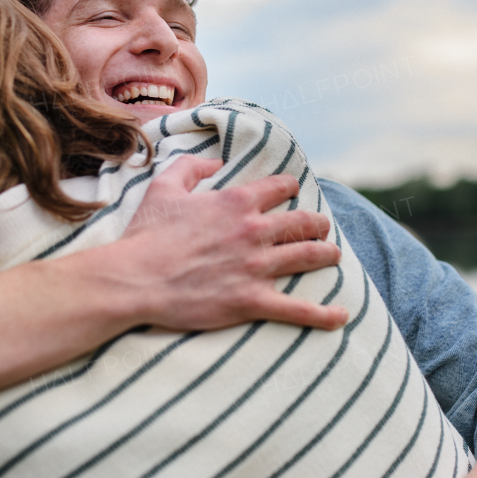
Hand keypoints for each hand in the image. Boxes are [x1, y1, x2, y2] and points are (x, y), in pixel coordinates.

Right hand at [118, 156, 346, 331]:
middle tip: (321, 228)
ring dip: (327, 255)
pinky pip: (299, 309)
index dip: (290, 188)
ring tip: (333, 256)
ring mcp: (256, 267)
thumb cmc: (146, 235)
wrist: (134, 279)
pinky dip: (324, 314)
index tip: (292, 193)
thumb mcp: (163, 187)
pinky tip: (341, 315)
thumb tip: (215, 162)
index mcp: (236, 202)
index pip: (281, 188)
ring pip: (309, 257)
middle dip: (318, 224)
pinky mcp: (252, 300)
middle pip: (304, 222)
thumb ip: (191, 167)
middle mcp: (254, 231)